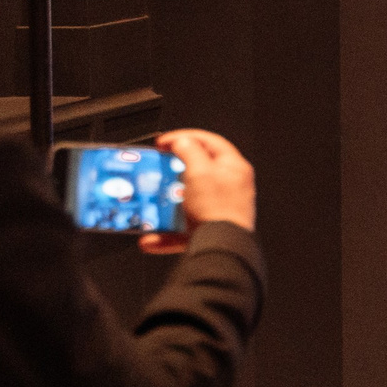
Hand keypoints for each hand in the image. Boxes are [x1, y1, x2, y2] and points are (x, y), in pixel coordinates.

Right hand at [140, 128, 254, 253]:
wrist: (221, 249)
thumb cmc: (216, 209)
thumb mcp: (199, 171)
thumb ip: (190, 151)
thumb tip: (183, 142)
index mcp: (234, 168)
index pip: (210, 141)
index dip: (185, 137)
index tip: (164, 143)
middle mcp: (231, 188)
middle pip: (199, 172)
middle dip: (174, 171)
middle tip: (160, 169)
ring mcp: (221, 210)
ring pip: (188, 201)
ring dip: (167, 203)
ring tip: (155, 201)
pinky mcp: (211, 230)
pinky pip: (184, 229)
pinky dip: (167, 233)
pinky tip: (152, 239)